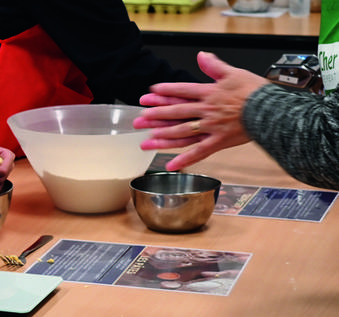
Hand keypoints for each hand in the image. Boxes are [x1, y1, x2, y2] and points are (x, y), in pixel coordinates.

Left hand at [133, 51, 269, 169]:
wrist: (272, 110)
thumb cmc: (256, 92)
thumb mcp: (234, 73)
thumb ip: (215, 66)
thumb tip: (201, 55)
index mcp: (210, 93)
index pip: (182, 91)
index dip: (164, 93)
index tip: (148, 95)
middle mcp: (206, 110)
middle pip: (177, 112)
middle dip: (155, 116)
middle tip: (138, 120)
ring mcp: (211, 127)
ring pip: (182, 132)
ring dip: (163, 137)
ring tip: (146, 141)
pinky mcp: (218, 142)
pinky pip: (198, 152)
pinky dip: (185, 160)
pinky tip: (171, 165)